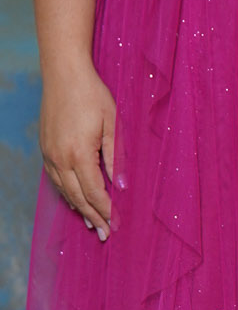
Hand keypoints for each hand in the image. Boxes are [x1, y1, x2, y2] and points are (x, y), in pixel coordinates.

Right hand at [39, 56, 117, 237]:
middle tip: (107, 235)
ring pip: (65, 191)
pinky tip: (76, 201)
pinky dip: (67, 194)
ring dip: (79, 209)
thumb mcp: (113, 123)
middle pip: (78, 197)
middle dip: (94, 217)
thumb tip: (121, 186)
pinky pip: (56, 180)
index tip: (119, 223)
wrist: (64, 74)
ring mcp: (49, 154)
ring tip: (93, 224)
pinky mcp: (45, 149)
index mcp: (79, 153)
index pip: (95, 192)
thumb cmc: (92, 95)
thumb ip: (116, 156)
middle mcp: (60, 158)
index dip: (107, 210)